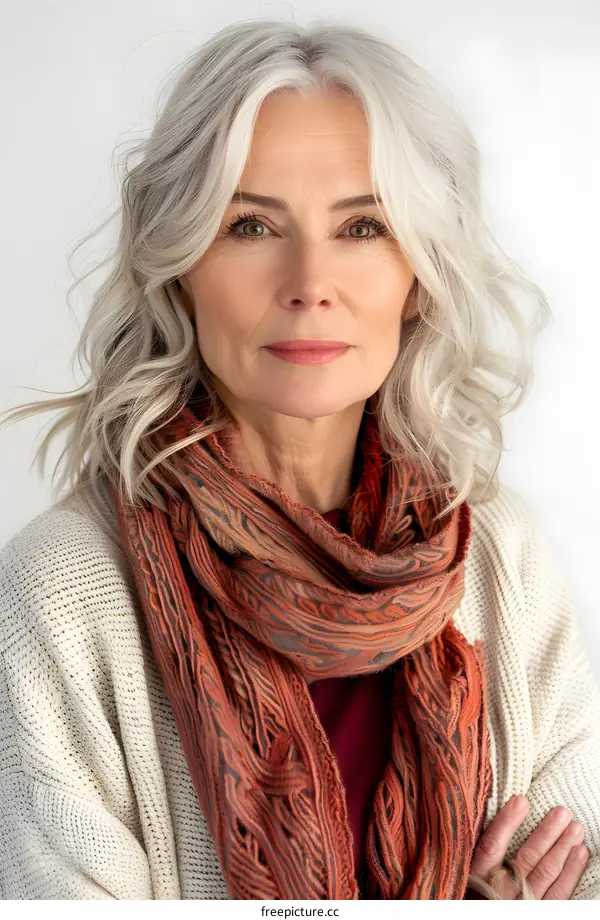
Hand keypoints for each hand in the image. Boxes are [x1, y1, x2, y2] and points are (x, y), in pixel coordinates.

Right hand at [466, 795, 588, 898]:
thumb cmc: (471, 896)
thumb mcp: (465, 876)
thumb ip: (477, 855)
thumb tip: (495, 815)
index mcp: (477, 880)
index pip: (490, 848)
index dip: (506, 824)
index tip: (521, 801)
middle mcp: (499, 894)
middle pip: (526, 860)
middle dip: (546, 834)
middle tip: (563, 813)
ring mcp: (521, 907)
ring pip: (545, 875)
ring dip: (562, 849)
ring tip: (575, 828)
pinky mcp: (538, 915)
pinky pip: (559, 896)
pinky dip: (571, 873)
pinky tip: (579, 854)